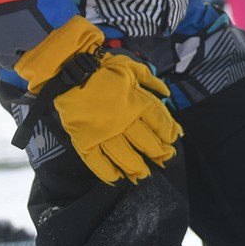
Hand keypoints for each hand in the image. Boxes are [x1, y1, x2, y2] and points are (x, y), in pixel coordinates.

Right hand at [14, 16, 180, 184]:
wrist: (71, 69)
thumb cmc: (105, 68)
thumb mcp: (133, 68)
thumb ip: (151, 81)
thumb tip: (167, 93)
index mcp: (137, 102)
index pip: (159, 122)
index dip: (169, 132)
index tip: (173, 140)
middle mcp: (123, 121)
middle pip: (145, 142)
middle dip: (158, 153)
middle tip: (164, 160)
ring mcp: (103, 132)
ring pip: (124, 155)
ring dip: (136, 167)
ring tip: (143, 174)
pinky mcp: (84, 140)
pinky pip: (96, 161)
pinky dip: (106, 172)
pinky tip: (116, 178)